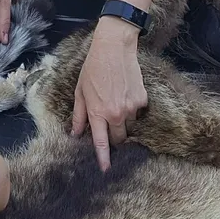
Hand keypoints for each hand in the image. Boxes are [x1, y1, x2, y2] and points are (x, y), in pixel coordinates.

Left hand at [71, 19, 146, 171]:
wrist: (114, 48)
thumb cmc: (93, 68)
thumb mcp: (80, 92)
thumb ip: (79, 115)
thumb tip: (76, 133)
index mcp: (97, 112)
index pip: (101, 142)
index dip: (103, 158)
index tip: (105, 170)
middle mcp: (116, 113)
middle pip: (119, 138)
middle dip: (115, 138)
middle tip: (110, 127)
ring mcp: (131, 107)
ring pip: (129, 124)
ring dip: (123, 120)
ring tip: (115, 100)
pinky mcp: (142, 99)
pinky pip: (137, 112)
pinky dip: (132, 107)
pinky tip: (124, 92)